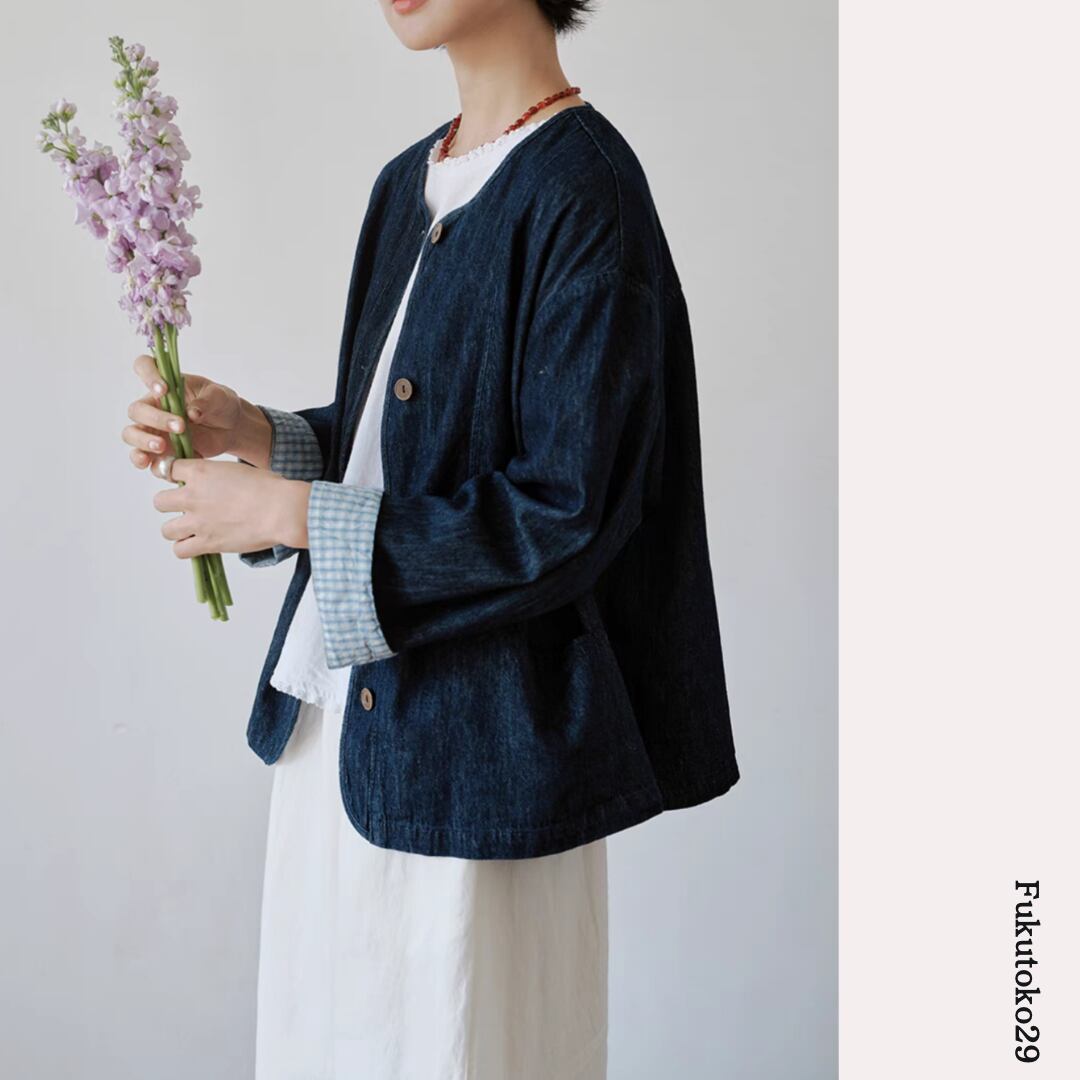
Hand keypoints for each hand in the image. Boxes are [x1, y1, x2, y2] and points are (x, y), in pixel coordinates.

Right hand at [122, 354, 245, 471]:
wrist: (230, 428)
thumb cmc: (221, 404)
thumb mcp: (220, 397)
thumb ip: (207, 401)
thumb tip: (193, 412)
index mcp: (165, 384)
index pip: (144, 367)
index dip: (147, 375)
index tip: (163, 389)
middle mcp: (153, 406)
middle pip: (136, 410)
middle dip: (156, 419)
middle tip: (181, 426)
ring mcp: (153, 429)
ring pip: (131, 434)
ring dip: (143, 441)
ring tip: (163, 446)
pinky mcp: (158, 450)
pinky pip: (141, 457)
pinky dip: (143, 461)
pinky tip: (153, 463)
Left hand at [153, 459, 310, 558]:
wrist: (281, 510)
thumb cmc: (270, 488)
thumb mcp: (239, 470)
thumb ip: (219, 477)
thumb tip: (218, 485)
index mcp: (201, 472)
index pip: (169, 469)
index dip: (176, 476)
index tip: (185, 482)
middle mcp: (193, 496)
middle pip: (159, 501)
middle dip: (171, 505)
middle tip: (188, 508)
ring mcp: (198, 521)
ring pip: (166, 530)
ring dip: (177, 529)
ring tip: (193, 530)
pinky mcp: (207, 543)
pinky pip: (180, 551)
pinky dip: (186, 549)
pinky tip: (199, 544)